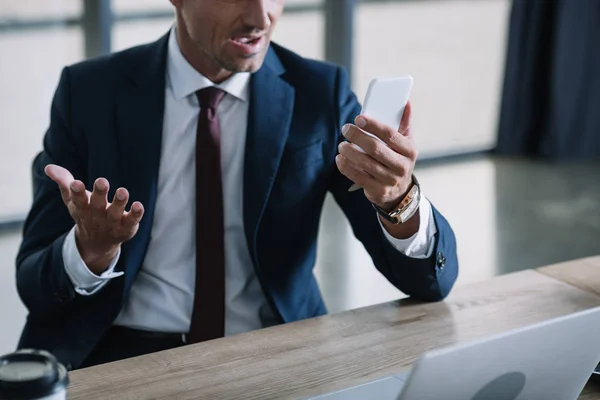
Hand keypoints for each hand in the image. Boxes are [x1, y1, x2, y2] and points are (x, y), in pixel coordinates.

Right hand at [45, 164, 143, 274]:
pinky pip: (132, 220)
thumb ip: (64, 182)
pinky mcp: (127, 227)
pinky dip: (135, 214)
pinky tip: (138, 205)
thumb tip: (48, 167)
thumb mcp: (73, 199)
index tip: (76, 183)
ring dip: (119, 202)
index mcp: (82, 208)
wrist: (98, 242)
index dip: (77, 192)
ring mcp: (112, 222)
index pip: (78, 200)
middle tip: (102, 181)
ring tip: (123, 191)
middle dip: (99, 193)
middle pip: (97, 204)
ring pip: (115, 212)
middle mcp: (97, 215)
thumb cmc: (85, 213)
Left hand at [336, 101, 418, 237]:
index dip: (373, 125)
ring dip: (349, 151)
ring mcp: (390, 180)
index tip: (358, 118)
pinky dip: (345, 166)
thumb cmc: (398, 159)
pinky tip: (340, 158)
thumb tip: (406, 103)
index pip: (390, 134)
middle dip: (357, 136)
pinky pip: (357, 176)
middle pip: (375, 148)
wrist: (400, 191)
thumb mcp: (405, 143)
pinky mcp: (378, 191)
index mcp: (410, 151)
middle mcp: (402, 166)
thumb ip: (404, 123)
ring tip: (342, 145)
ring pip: (364, 163)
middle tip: (346, 129)